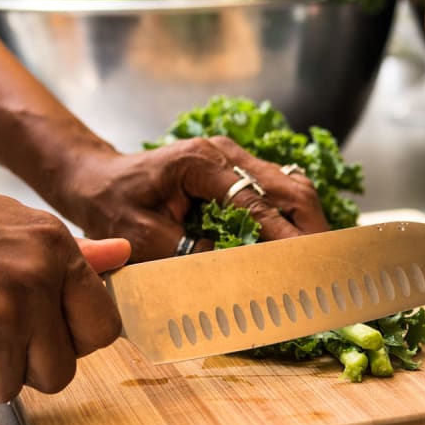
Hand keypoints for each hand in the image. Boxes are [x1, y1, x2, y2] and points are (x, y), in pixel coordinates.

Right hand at [0, 182, 127, 402]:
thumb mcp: (4, 220)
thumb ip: (68, 251)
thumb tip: (121, 254)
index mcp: (53, 250)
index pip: (103, 326)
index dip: (77, 340)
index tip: (55, 336)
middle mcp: (34, 286)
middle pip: (61, 371)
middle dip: (27, 364)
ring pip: (14, 387)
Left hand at [49, 138, 329, 262]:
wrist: (97, 179)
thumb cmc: (112, 204)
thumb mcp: (140, 237)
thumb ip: (186, 252)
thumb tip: (232, 270)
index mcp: (200, 163)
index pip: (256, 201)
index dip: (284, 235)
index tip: (304, 264)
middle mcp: (225, 154)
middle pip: (289, 186)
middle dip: (313, 227)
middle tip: (328, 265)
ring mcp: (235, 160)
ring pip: (292, 187)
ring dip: (310, 223)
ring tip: (323, 259)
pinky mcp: (238, 172)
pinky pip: (279, 193)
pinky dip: (296, 220)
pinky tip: (304, 247)